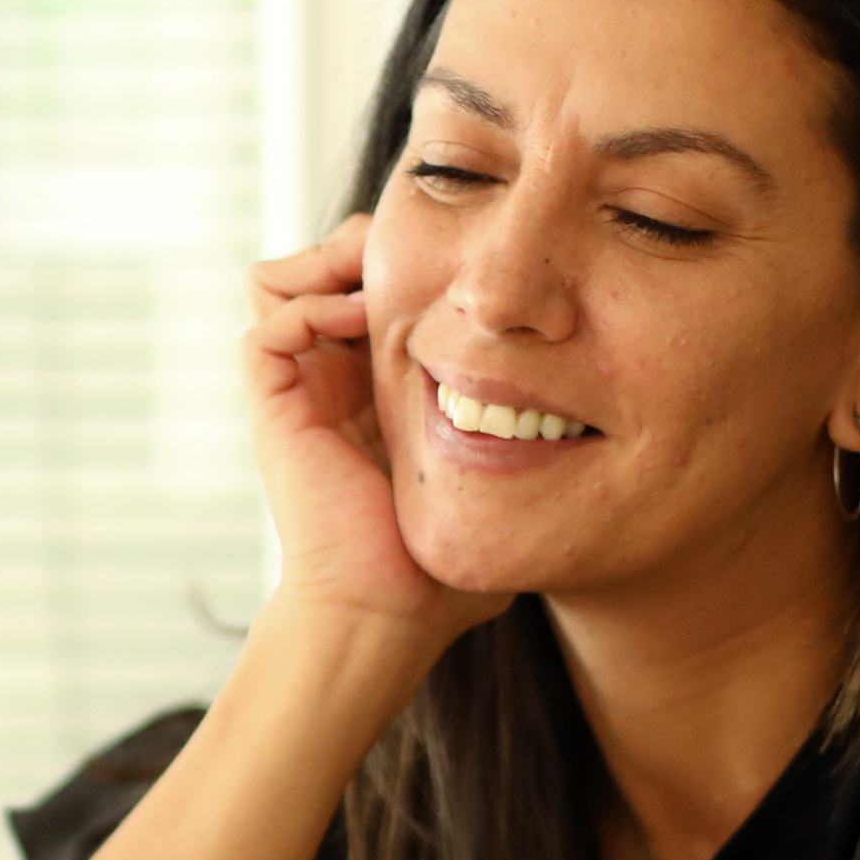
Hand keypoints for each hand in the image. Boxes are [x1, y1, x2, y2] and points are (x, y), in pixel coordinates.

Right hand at [243, 218, 504, 638]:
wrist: (387, 611)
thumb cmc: (441, 569)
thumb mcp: (497, 485)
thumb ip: (524, 450)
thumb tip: (590, 422)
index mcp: (374, 393)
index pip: (373, 292)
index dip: (409, 264)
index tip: (464, 275)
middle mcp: (330, 382)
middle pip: (326, 269)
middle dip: (370, 247)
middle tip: (423, 260)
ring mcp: (299, 391)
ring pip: (284, 279)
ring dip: (332, 262)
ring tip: (385, 283)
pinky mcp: (275, 405)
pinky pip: (269, 315)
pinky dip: (313, 301)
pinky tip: (362, 322)